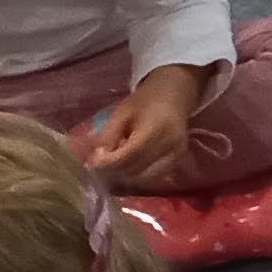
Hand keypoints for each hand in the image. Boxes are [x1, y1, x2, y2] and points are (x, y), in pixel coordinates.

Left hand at [76, 64, 211, 191]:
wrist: (174, 95)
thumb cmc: (145, 101)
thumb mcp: (121, 111)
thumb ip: (108, 134)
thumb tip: (97, 159)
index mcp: (156, 128)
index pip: (129, 155)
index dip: (108, 162)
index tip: (92, 161)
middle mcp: (170, 144)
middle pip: (136, 169)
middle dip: (115, 169)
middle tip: (102, 162)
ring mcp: (177, 154)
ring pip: (144, 176)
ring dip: (126, 174)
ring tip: (116, 162)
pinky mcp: (178, 160)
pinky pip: (154, 176)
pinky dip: (138, 173)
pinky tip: (131, 163)